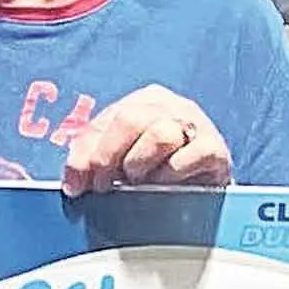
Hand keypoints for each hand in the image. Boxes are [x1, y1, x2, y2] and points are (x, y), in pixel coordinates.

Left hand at [62, 86, 231, 196]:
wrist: (207, 186)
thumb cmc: (160, 170)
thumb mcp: (123, 159)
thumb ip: (95, 161)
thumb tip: (73, 183)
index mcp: (143, 101)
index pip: (103, 122)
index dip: (85, 155)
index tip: (77, 186)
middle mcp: (169, 106)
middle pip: (130, 120)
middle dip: (109, 157)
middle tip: (105, 186)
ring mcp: (195, 124)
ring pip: (160, 135)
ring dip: (141, 165)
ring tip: (139, 182)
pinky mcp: (214, 148)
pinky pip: (187, 158)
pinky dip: (169, 176)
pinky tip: (165, 185)